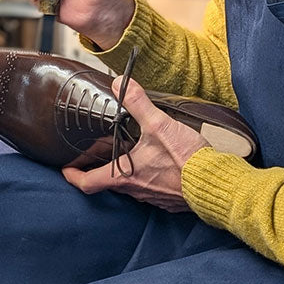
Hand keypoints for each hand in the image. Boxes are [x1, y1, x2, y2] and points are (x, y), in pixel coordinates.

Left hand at [62, 76, 209, 212]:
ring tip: (129, 154)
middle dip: (102, 169)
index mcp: (125, 176)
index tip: (67, 169)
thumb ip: (137, 103)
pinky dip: (149, 177)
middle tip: (98, 155)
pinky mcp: (171, 199)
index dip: (73, 176)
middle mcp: (136, 192)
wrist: (217, 182)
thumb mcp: (159, 124)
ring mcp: (154, 198)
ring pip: (132, 187)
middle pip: (110, 183)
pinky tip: (158, 164)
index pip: (88, 183)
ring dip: (128, 172)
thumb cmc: (186, 159)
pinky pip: (153, 190)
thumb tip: (120, 84)